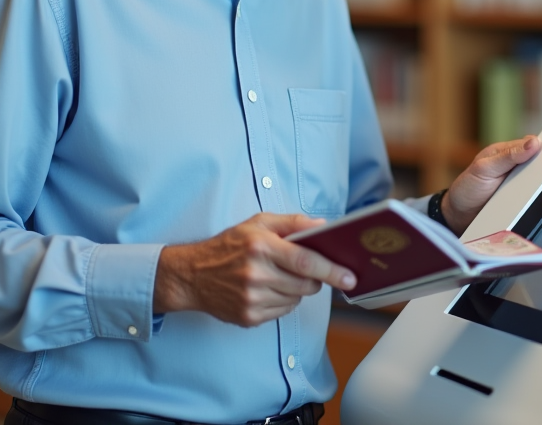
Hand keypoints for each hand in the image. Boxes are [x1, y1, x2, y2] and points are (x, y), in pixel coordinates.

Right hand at [153, 213, 355, 326]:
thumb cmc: (228, 245)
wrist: (192, 275)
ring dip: (296, 290)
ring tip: (277, 276)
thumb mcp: (258, 223)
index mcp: (261, 247)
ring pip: (296, 299)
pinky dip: (283, 302)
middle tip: (303, 269)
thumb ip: (293, 223)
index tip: (349, 277)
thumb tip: (324, 226)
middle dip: (314, 278)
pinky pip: (282, 312)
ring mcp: (252, 299)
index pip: (305, 261)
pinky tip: (267, 289)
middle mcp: (256, 274)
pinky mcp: (249, 317)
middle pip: (306, 284)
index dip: (331, 270)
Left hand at [441, 135, 541, 234]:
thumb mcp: (484, 168)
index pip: (534, 146)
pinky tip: (540, 206)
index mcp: (509, 152)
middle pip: (541, 167)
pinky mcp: (521, 204)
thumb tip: (533, 142)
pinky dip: (536, 204)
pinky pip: (533, 202)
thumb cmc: (468, 187)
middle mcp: (517, 168)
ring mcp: (521, 187)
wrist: (458, 216)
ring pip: (540, 186)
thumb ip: (507, 155)